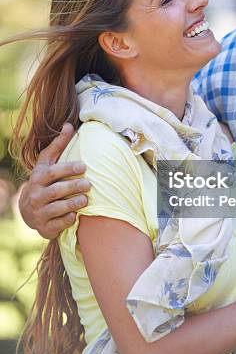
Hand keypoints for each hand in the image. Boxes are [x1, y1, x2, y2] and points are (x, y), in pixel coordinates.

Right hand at [18, 123, 90, 238]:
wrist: (28, 209)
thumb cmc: (43, 180)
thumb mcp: (47, 162)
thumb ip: (58, 145)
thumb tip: (69, 125)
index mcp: (38, 178)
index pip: (53, 172)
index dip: (68, 169)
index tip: (83, 167)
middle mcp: (36, 195)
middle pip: (56, 191)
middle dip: (73, 187)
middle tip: (89, 184)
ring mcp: (39, 212)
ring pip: (57, 208)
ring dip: (73, 204)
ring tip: (86, 199)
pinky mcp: (44, 227)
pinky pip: (57, 224)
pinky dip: (67, 220)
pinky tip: (76, 216)